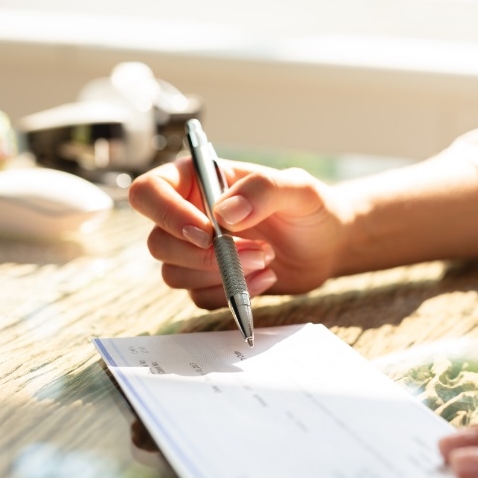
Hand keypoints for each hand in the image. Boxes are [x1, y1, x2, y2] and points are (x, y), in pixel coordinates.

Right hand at [129, 157, 350, 306]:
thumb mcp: (298, 188)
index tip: (207, 232)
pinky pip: (198, 297)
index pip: (149, 192)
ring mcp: (196, 251)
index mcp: (197, 180)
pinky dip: (231, 294)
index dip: (167, 215)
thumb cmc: (312, 208)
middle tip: (256, 251)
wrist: (328, 245)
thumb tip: (224, 213)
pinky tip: (266, 278)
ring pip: (173, 274)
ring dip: (220, 275)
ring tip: (266, 259)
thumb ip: (263, 190)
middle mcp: (188, 215)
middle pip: (157, 242)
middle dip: (204, 256)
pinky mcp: (210, 281)